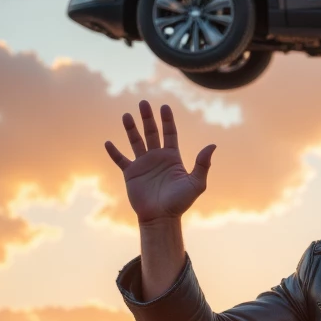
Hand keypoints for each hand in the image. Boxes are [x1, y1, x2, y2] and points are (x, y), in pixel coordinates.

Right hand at [106, 101, 215, 224]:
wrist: (161, 218)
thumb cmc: (180, 202)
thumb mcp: (196, 183)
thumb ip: (203, 164)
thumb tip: (212, 145)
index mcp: (172, 158)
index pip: (169, 133)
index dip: (167, 120)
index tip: (164, 106)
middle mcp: (157, 158)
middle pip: (152, 133)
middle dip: (147, 118)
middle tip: (143, 103)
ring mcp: (143, 165)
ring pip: (135, 142)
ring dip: (130, 129)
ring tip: (126, 115)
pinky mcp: (131, 174)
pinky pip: (121, 160)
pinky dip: (114, 152)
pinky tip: (108, 142)